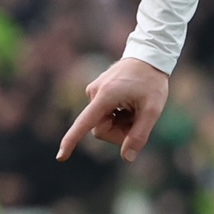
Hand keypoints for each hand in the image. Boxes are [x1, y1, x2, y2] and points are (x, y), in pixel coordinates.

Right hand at [57, 57, 171, 160]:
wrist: (150, 56)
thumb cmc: (152, 82)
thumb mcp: (152, 110)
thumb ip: (139, 135)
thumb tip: (126, 158)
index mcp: (106, 96)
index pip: (84, 123)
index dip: (71, 141)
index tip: (60, 157)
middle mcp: (94, 93)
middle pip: (100, 129)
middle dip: (119, 132)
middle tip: (139, 120)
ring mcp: (94, 91)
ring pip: (103, 122)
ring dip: (120, 122)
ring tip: (135, 107)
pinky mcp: (96, 91)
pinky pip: (104, 113)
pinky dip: (118, 114)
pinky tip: (129, 103)